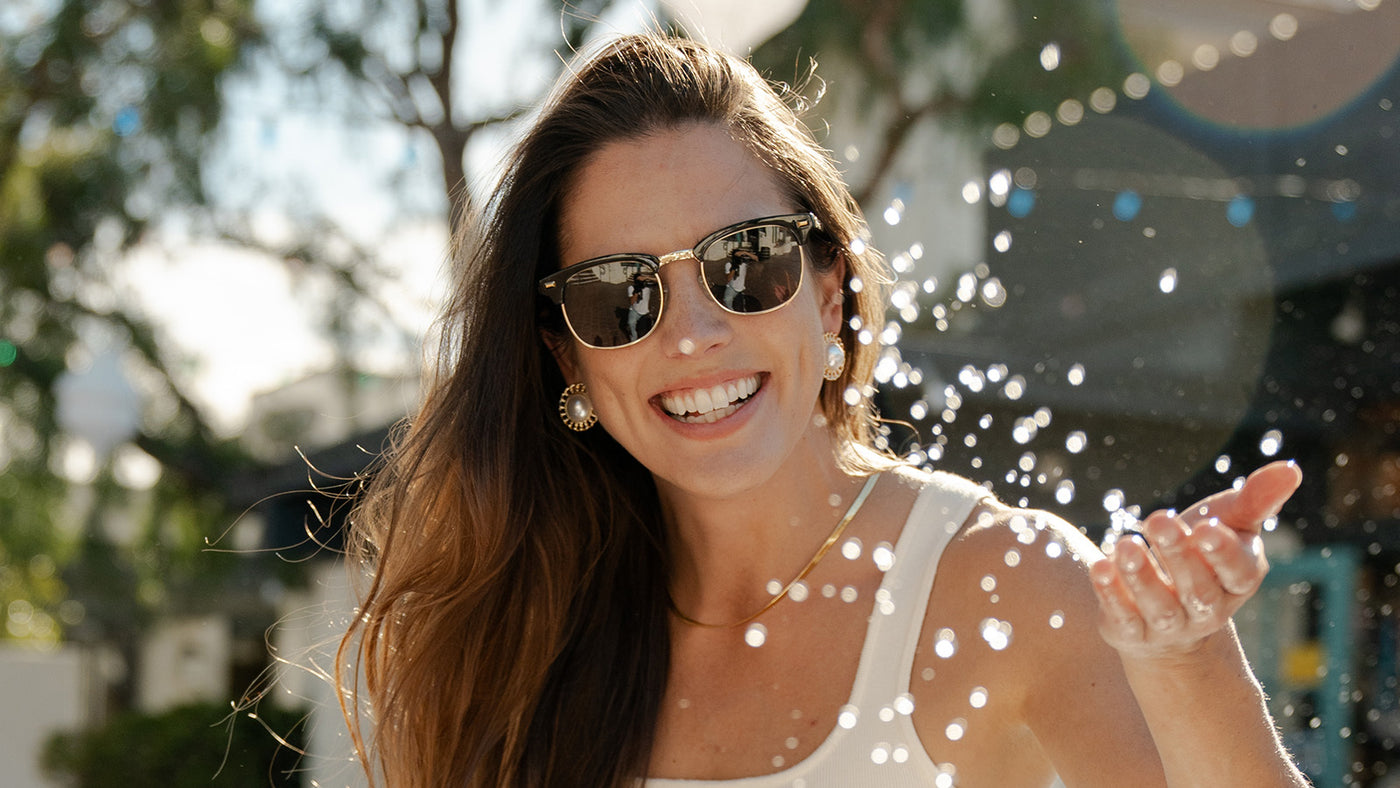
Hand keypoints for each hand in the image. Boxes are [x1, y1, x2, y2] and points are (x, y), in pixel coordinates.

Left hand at [1088, 461, 1301, 658]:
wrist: (1170, 611)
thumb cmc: (1202, 554)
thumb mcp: (1228, 522)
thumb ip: (1256, 499)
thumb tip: (1290, 469)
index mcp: (1237, 581)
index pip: (1238, 573)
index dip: (1223, 553)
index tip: (1205, 527)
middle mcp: (1207, 610)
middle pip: (1197, 589)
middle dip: (1178, 555)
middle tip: (1157, 519)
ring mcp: (1170, 626)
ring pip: (1160, 607)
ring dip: (1142, 577)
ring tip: (1126, 544)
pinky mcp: (1133, 632)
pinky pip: (1123, 618)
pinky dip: (1111, 594)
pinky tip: (1101, 566)